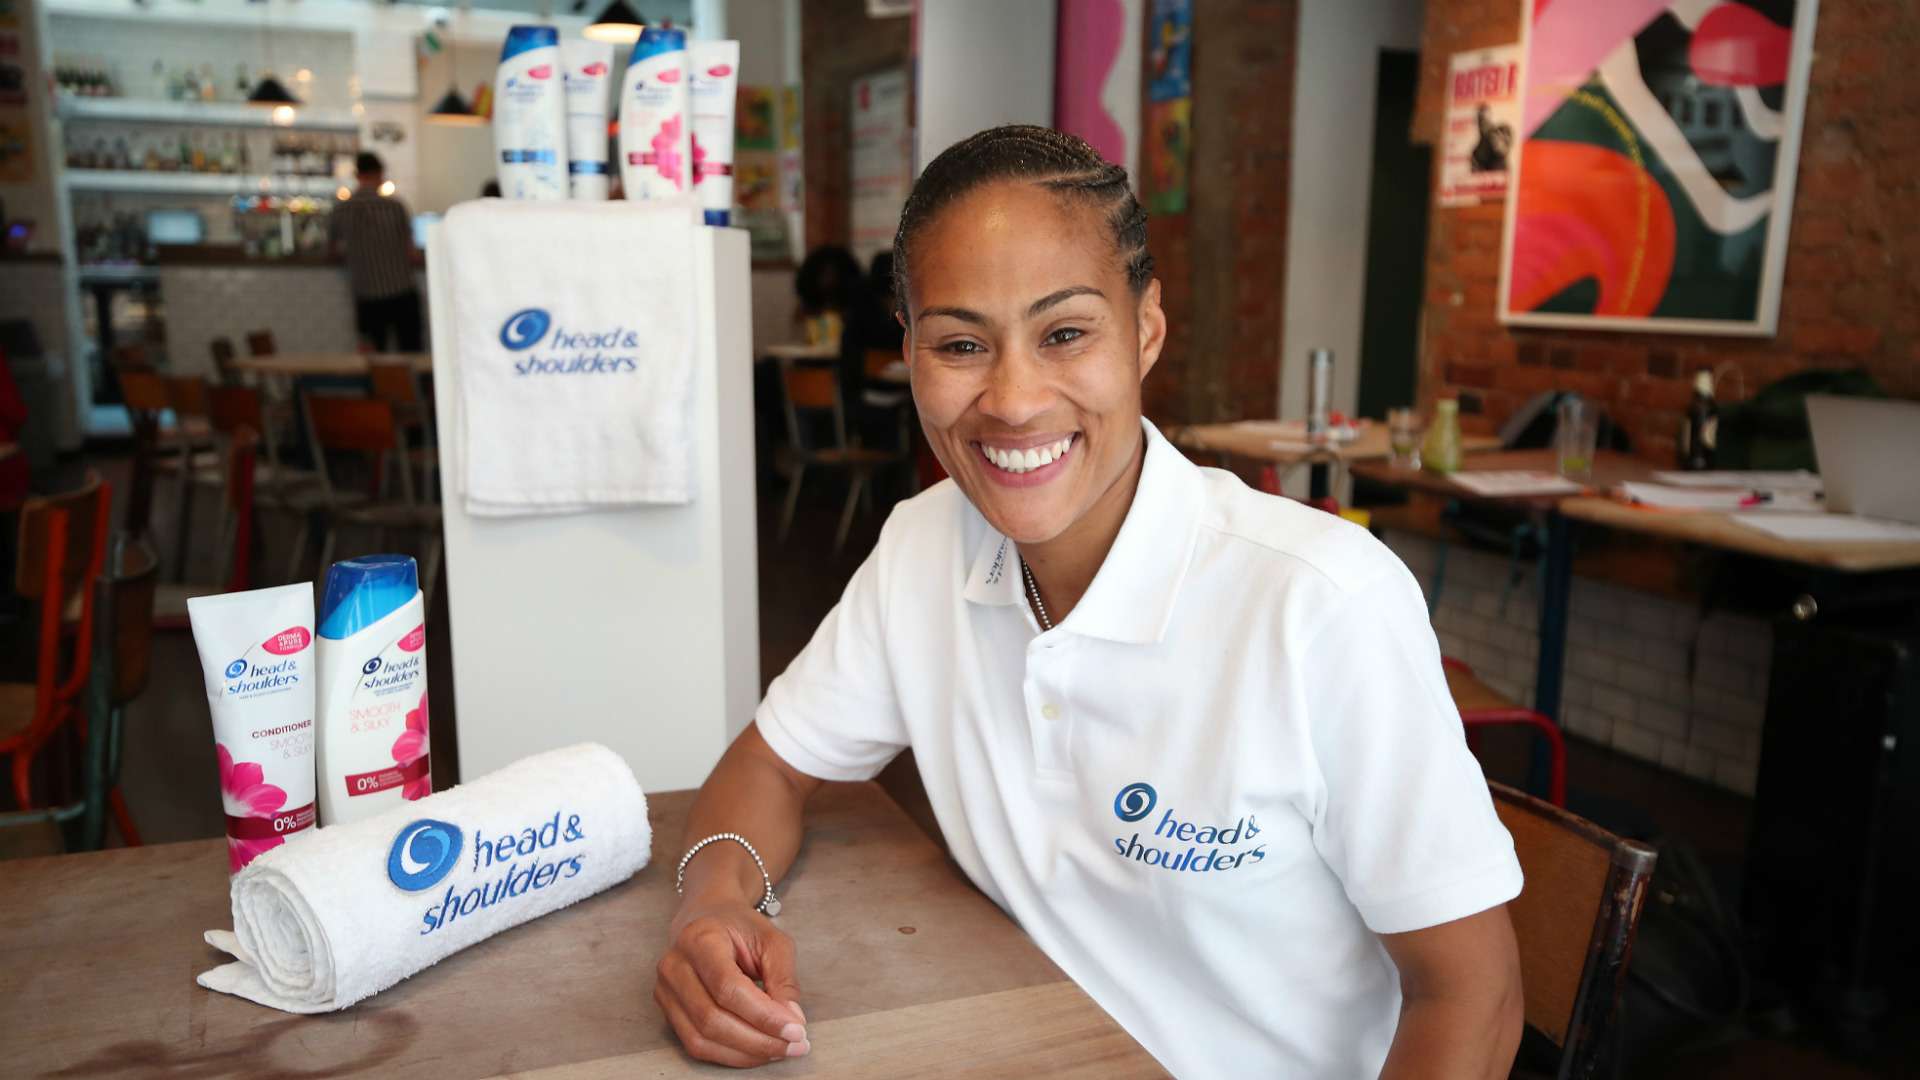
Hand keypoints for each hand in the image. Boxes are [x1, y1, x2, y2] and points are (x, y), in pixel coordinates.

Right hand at [655, 899, 808, 1066]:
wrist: (708, 918)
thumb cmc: (740, 928)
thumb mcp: (772, 940)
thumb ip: (784, 978)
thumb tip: (792, 1021)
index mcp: (700, 939)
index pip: (728, 987)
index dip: (762, 1015)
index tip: (795, 1030)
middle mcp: (675, 965)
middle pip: (712, 1018)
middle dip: (758, 1040)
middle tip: (794, 1045)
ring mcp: (665, 990)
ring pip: (702, 1038)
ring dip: (746, 1052)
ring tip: (780, 1049)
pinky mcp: (668, 1010)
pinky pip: (696, 1044)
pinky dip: (731, 1054)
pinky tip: (757, 1050)